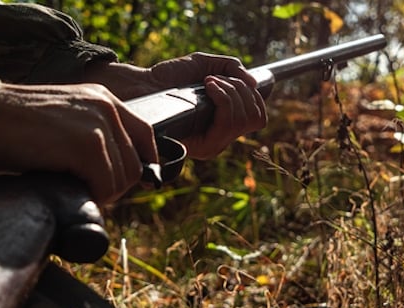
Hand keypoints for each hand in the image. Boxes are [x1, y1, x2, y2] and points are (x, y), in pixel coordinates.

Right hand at [0, 83, 157, 203]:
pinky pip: (105, 185)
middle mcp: (106, 106)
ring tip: (71, 186)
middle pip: (135, 165)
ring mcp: (98, 124)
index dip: (141, 165)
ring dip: (100, 193)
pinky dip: (90, 196)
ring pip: (123, 178)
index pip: (145, 136)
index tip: (127, 185)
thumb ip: (93, 138)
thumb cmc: (10, 128)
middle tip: (85, 190)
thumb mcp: (63, 123)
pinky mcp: (87, 145)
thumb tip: (117, 178)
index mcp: (102, 98)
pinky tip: (67, 188)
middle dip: (114, 187)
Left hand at [85, 53, 266, 159]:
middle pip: (254, 118)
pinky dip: (223, 98)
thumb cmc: (172, 76)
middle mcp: (221, 139)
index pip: (258, 118)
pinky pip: (226, 124)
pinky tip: (208, 87)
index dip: (253, 96)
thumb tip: (255, 84)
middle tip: (217, 79)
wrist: (144, 85)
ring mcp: (212, 145)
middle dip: (241, 91)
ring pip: (242, 121)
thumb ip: (233, 69)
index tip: (235, 79)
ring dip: (231, 92)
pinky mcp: (201, 147)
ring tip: (209, 82)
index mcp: (225, 124)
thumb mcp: (207, 65)